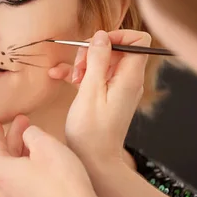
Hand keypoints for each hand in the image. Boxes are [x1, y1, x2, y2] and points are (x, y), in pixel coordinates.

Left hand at [0, 115, 95, 196]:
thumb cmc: (61, 177)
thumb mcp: (45, 143)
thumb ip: (30, 133)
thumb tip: (28, 135)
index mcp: (1, 171)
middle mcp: (3, 190)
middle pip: (4, 158)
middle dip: (14, 139)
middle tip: (25, 122)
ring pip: (14, 173)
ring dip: (22, 155)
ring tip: (34, 142)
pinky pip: (24, 187)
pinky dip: (28, 173)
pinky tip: (41, 166)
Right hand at [49, 30, 149, 169]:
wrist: (94, 160)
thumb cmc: (92, 131)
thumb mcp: (90, 91)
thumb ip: (97, 60)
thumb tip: (102, 35)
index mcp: (129, 77)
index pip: (138, 40)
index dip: (117, 36)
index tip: (96, 45)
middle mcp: (127, 80)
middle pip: (116, 48)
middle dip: (94, 50)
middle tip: (79, 66)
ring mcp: (117, 88)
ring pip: (102, 61)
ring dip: (83, 63)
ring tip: (71, 78)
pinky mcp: (106, 95)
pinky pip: (95, 75)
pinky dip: (79, 74)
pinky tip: (58, 76)